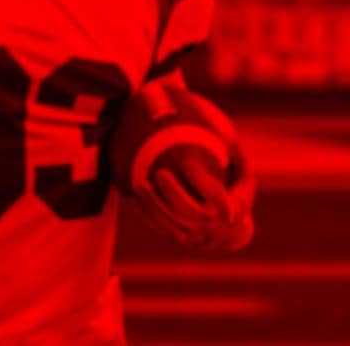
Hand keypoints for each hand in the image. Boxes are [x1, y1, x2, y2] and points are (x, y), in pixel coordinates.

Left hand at [134, 143, 254, 252]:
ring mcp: (192, 235)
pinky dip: (144, 213)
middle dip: (173, 192)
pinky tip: (131, 197)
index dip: (201, 180)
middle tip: (161, 172)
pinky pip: (157, 226)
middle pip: (189, 211)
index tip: (187, 163)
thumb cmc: (234, 199)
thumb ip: (239, 162)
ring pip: (168, 221)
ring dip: (152, 203)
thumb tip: (232, 137)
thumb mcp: (244, 183)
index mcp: (229, 210)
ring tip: (140, 184)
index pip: (216, 197)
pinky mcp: (176, 238)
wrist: (228, 236)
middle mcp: (209, 226)